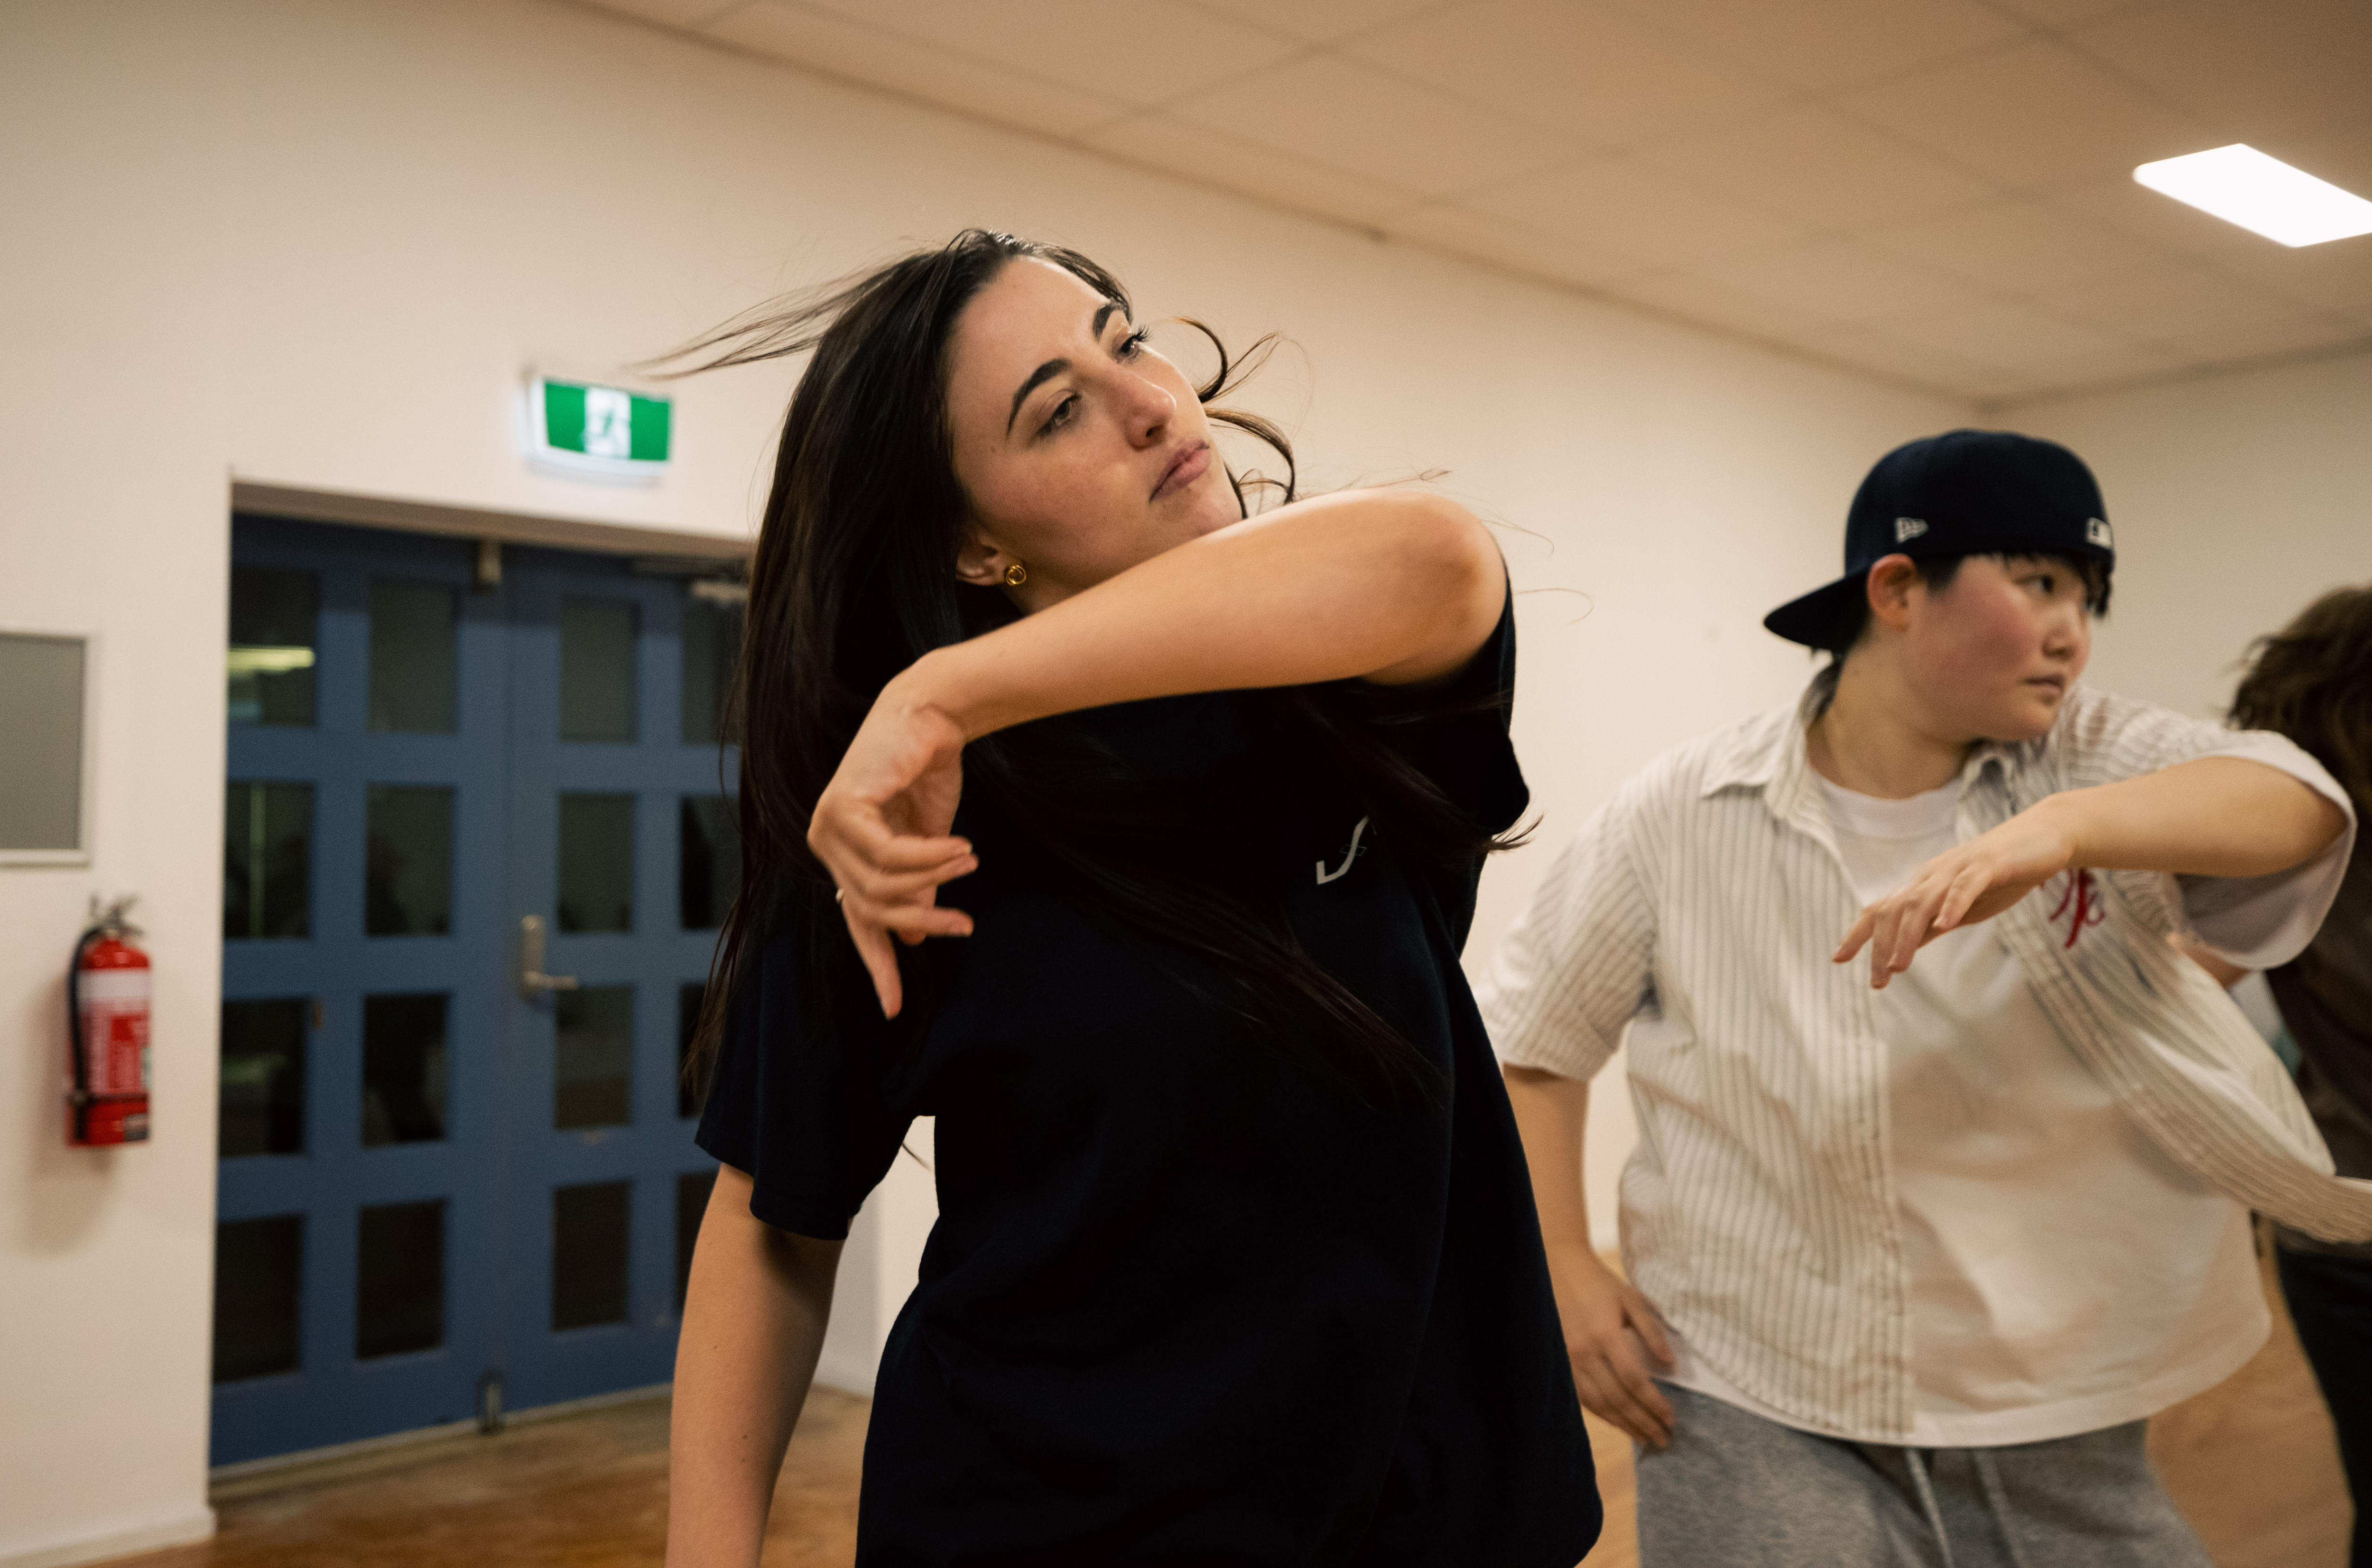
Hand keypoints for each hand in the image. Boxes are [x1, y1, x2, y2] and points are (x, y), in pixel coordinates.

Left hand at [806, 683, 979, 1016]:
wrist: (931, 714)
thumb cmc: (928, 772)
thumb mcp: (928, 843)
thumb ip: (917, 887)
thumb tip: (914, 934)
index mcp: (844, 855)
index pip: (857, 921)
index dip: (877, 965)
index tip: (895, 1008)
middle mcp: (826, 843)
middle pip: (872, 909)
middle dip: (923, 921)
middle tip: (967, 925)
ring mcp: (827, 826)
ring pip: (882, 886)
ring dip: (933, 881)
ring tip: (969, 863)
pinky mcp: (842, 807)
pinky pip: (890, 856)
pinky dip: (930, 857)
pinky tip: (959, 849)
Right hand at [1544, 1242, 1675, 1448]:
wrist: (1559, 1271)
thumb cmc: (1600, 1284)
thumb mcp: (1631, 1299)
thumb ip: (1651, 1331)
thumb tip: (1670, 1364)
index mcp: (1605, 1335)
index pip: (1634, 1380)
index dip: (1654, 1403)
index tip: (1672, 1418)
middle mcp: (1585, 1353)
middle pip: (1617, 1398)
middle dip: (1643, 1422)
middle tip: (1664, 1439)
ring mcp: (1570, 1361)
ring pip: (1599, 1403)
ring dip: (1623, 1424)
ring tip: (1645, 1438)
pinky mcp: (1562, 1363)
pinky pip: (1583, 1397)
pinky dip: (1602, 1414)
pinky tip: (1618, 1422)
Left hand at [1833, 801, 2078, 987]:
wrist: (2044, 838)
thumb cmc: (2002, 876)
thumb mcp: (1961, 908)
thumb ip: (1933, 925)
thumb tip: (1905, 947)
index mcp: (1924, 886)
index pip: (1881, 909)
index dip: (1858, 933)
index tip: (1838, 959)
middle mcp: (1933, 874)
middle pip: (1895, 909)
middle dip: (1882, 946)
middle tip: (1879, 981)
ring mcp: (1959, 867)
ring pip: (1923, 900)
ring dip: (1908, 934)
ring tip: (1899, 965)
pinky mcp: (1989, 864)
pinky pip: (1965, 884)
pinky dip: (1952, 904)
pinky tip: (1944, 925)